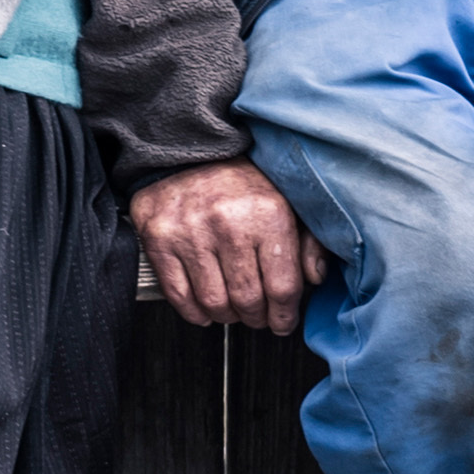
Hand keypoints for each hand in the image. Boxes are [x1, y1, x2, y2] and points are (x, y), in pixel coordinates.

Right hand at [136, 157, 324, 333]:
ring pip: (213, 302)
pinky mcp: (159, 239)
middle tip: (259, 317)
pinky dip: (193, 312)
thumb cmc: (242, 181)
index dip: (285, 315)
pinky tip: (205, 309)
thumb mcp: (289, 202)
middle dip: (257, 318)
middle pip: (248, 300)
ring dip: (227, 316)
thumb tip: (313, 278)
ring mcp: (190, 232)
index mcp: (267, 214)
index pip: (282, 287)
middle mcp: (228, 223)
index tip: (283, 322)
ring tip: (233, 310)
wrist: (190, 151)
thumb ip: (310, 241)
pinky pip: (178, 294)